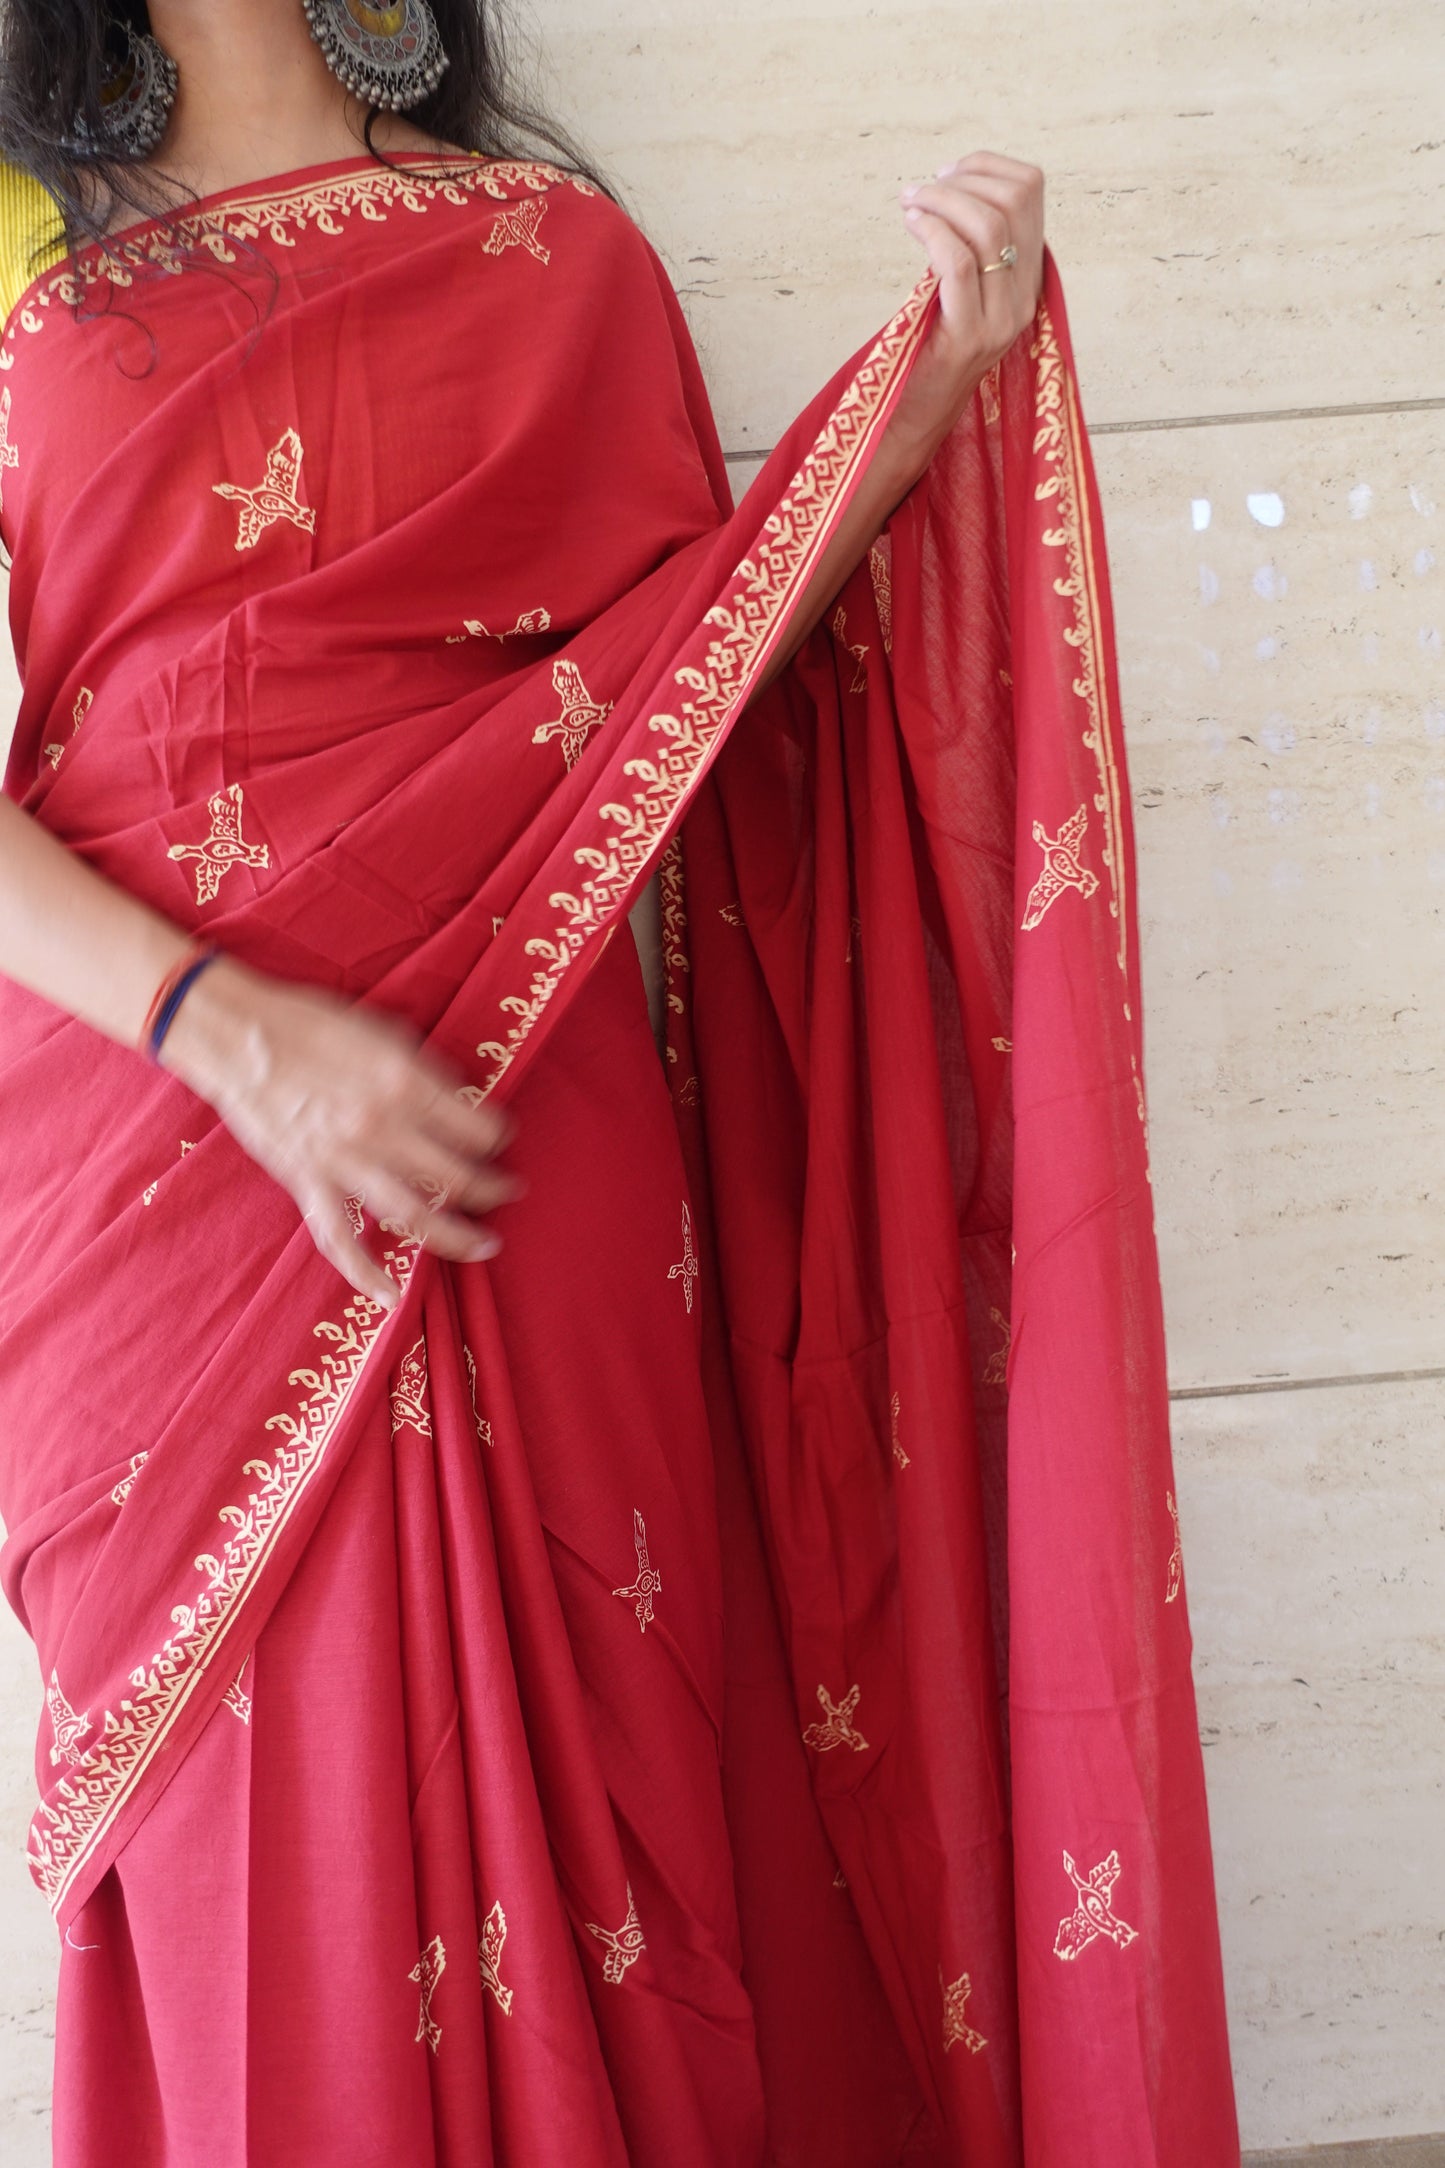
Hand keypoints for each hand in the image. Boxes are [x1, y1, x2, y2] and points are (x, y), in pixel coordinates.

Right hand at [161, 958, 518, 1308]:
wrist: (237, 1036)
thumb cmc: (309, 1023)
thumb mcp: (382, 1030)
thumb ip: (422, 1070)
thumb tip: (456, 1100)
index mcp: (405, 1082)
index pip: (476, 1126)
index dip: (499, 1135)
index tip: (502, 1137)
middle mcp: (382, 1127)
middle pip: (457, 1176)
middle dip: (493, 1188)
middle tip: (507, 1192)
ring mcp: (344, 1161)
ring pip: (414, 1214)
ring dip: (457, 1236)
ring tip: (485, 1246)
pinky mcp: (308, 1182)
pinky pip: (340, 1240)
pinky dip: (366, 1273)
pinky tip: (393, 1297)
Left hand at [890, 151, 1045, 462]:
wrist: (920, 415)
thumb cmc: (931, 346)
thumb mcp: (962, 286)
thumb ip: (971, 246)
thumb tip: (948, 188)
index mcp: (1028, 276)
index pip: (1031, 189)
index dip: (986, 166)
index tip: (946, 174)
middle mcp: (1024, 295)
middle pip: (1012, 200)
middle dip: (960, 181)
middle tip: (919, 191)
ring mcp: (1002, 318)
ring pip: (987, 226)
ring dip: (941, 201)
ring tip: (909, 204)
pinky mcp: (971, 337)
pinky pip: (957, 263)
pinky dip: (931, 232)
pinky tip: (911, 225)